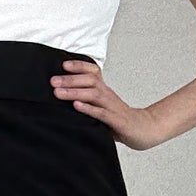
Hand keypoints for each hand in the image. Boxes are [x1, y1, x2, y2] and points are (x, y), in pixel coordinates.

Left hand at [48, 60, 162, 149]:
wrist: (143, 129)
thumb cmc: (119, 119)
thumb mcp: (102, 106)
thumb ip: (87, 101)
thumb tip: (64, 97)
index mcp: (104, 91)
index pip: (93, 72)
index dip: (80, 66)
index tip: (64, 65)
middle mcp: (108, 95)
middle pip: (90, 81)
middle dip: (70, 79)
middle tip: (53, 81)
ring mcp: (112, 107)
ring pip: (93, 94)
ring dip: (75, 92)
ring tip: (58, 93)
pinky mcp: (116, 121)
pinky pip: (101, 113)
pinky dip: (88, 108)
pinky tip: (76, 106)